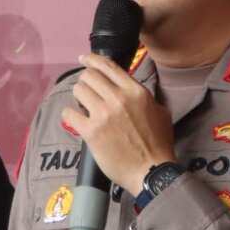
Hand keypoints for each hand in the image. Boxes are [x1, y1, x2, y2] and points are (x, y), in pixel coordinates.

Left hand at [60, 54, 175, 196]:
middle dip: (86, 81)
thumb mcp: (160, 112)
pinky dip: (69, 115)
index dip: (92, 59)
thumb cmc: (159, 144)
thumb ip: (145, 96)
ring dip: (79, 97)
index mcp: (135, 91)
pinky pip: (69, 113)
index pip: (108, 66)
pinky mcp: (91, 131)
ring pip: (78, 90)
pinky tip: (75, 120)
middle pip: (89, 76)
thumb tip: (132, 89)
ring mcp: (103, 114)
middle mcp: (118, 98)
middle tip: (87, 91)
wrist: (151, 171)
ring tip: (84, 106)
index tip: (84, 59)